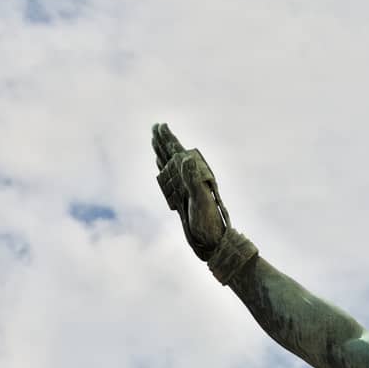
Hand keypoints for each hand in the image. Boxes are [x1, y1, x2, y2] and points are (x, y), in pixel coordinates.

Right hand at [151, 121, 227, 259]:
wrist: (213, 242)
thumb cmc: (208, 223)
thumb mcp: (201, 200)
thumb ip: (193, 179)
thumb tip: (185, 158)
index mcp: (195, 176)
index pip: (179, 153)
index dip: (169, 139)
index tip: (160, 125)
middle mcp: (191, 179)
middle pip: (174, 156)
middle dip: (164, 142)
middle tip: (155, 128)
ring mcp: (186, 188)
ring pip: (170, 166)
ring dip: (162, 154)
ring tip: (155, 144)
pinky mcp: (182, 199)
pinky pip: (170, 180)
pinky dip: (163, 171)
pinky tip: (161, 167)